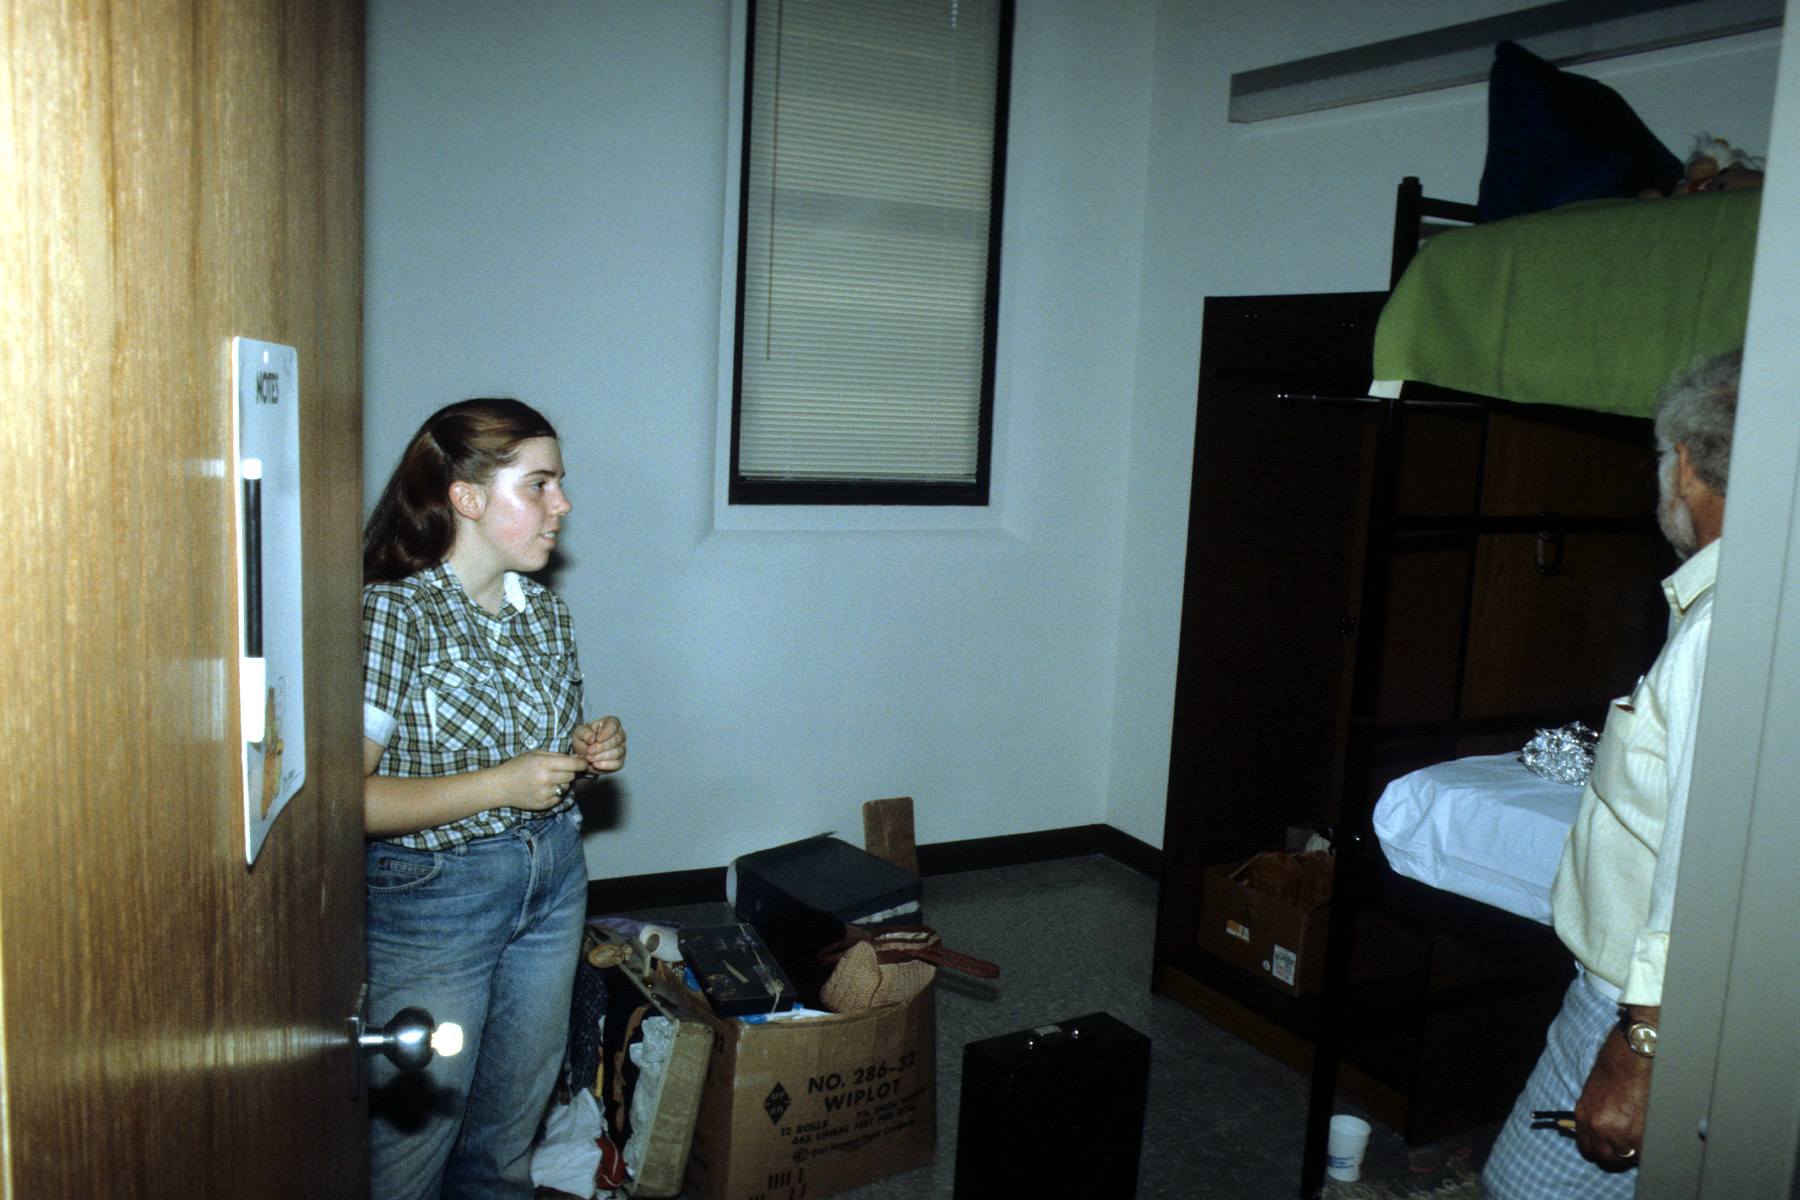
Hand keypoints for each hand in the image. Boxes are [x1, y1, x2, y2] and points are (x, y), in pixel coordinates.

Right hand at [496, 749, 586, 810]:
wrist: (500, 786)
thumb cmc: (518, 766)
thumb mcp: (535, 754)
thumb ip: (557, 755)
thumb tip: (577, 758)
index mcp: (544, 763)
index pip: (573, 764)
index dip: (581, 763)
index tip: (583, 763)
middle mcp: (546, 779)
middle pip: (571, 776)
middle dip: (570, 772)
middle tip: (560, 770)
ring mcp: (545, 793)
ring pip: (566, 787)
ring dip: (562, 782)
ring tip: (548, 779)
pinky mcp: (544, 804)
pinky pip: (559, 797)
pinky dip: (556, 793)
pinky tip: (544, 788)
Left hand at [571, 715, 625, 773]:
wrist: (583, 752)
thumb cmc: (584, 738)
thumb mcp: (580, 733)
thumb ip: (586, 734)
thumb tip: (593, 739)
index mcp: (611, 723)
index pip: (613, 724)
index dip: (607, 732)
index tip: (597, 739)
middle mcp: (620, 734)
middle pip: (616, 740)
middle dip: (602, 747)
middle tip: (589, 751)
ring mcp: (622, 748)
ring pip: (618, 752)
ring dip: (602, 757)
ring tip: (590, 758)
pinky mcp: (620, 761)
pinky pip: (618, 764)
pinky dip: (606, 765)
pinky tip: (595, 764)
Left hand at [1573, 1023, 1653, 1167]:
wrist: (1635, 1052)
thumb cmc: (1616, 1062)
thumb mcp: (1595, 1090)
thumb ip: (1598, 1112)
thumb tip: (1606, 1127)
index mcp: (1583, 1115)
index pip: (1588, 1147)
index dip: (1600, 1148)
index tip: (1610, 1147)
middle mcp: (1598, 1127)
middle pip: (1607, 1158)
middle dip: (1617, 1154)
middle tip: (1628, 1147)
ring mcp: (1620, 1133)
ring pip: (1628, 1157)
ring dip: (1635, 1151)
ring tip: (1642, 1139)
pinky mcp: (1642, 1134)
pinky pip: (1645, 1152)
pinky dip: (1649, 1147)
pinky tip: (1652, 1135)